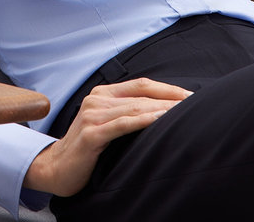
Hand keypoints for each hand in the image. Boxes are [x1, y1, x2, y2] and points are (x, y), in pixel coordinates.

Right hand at [23, 78, 191, 196]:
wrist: (55, 168)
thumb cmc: (86, 148)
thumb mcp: (106, 123)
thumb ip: (127, 112)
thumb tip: (163, 111)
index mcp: (103, 93)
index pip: (142, 84)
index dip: (169, 89)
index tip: (193, 97)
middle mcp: (97, 99)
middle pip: (142, 94)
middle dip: (172, 99)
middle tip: (197, 105)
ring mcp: (93, 115)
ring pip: (136, 108)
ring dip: (163, 109)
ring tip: (185, 112)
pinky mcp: (92, 134)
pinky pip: (123, 124)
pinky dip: (144, 121)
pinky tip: (160, 120)